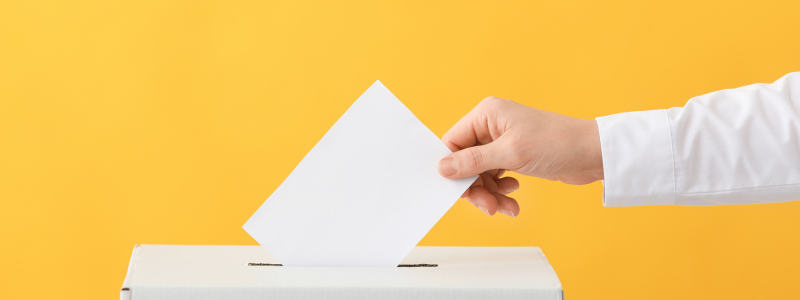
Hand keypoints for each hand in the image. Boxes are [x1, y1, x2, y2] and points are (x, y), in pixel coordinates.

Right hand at [438, 97, 602, 217]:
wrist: (592, 154)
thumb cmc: (557, 144)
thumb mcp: (510, 154)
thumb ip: (473, 161)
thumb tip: (443, 167)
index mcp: (487, 114)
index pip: (453, 142)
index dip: (453, 168)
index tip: (459, 190)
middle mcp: (492, 125)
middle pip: (465, 161)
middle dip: (475, 187)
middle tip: (487, 206)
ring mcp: (503, 141)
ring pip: (480, 173)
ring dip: (490, 193)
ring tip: (505, 206)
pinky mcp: (514, 155)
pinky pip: (495, 177)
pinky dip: (501, 191)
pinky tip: (513, 197)